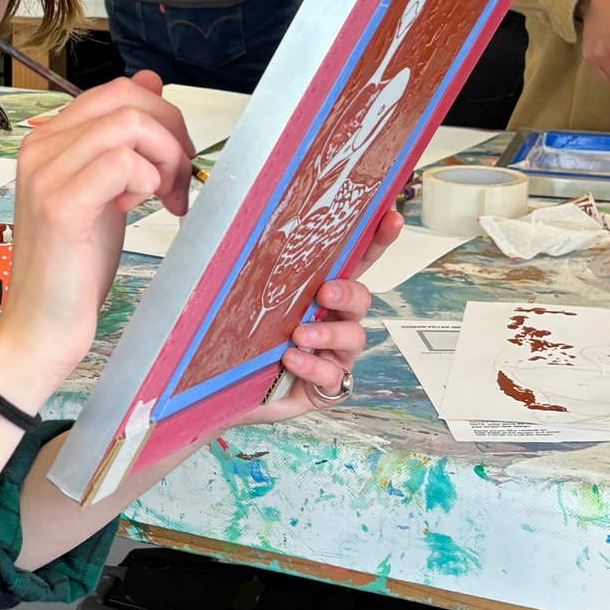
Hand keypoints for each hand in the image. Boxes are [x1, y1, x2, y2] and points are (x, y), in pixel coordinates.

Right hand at [0, 71, 194, 403]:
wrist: (42, 325)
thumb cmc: (75, 265)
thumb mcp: (108, 190)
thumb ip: (123, 141)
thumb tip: (149, 83)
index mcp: (49, 139)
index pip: (117, 91)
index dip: (161, 119)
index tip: (174, 165)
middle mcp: (40, 146)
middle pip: (125, 99)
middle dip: (170, 133)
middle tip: (179, 181)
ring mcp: (46, 173)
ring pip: (128, 125)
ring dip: (165, 159)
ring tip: (166, 197)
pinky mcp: (60, 205)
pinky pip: (122, 163)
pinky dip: (148, 181)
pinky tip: (141, 208)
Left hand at [237, 208, 402, 425]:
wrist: (218, 390)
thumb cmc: (236, 339)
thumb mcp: (238, 298)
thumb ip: (245, 268)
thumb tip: (230, 228)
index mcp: (317, 293)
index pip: (353, 263)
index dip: (376, 241)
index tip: (391, 219)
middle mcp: (332, 321)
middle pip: (361, 298)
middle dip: (349, 292)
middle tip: (326, 292)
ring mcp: (333, 356)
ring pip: (353, 337)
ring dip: (328, 333)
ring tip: (299, 334)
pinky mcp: (325, 388)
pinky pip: (333, 377)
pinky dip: (314, 367)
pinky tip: (291, 360)